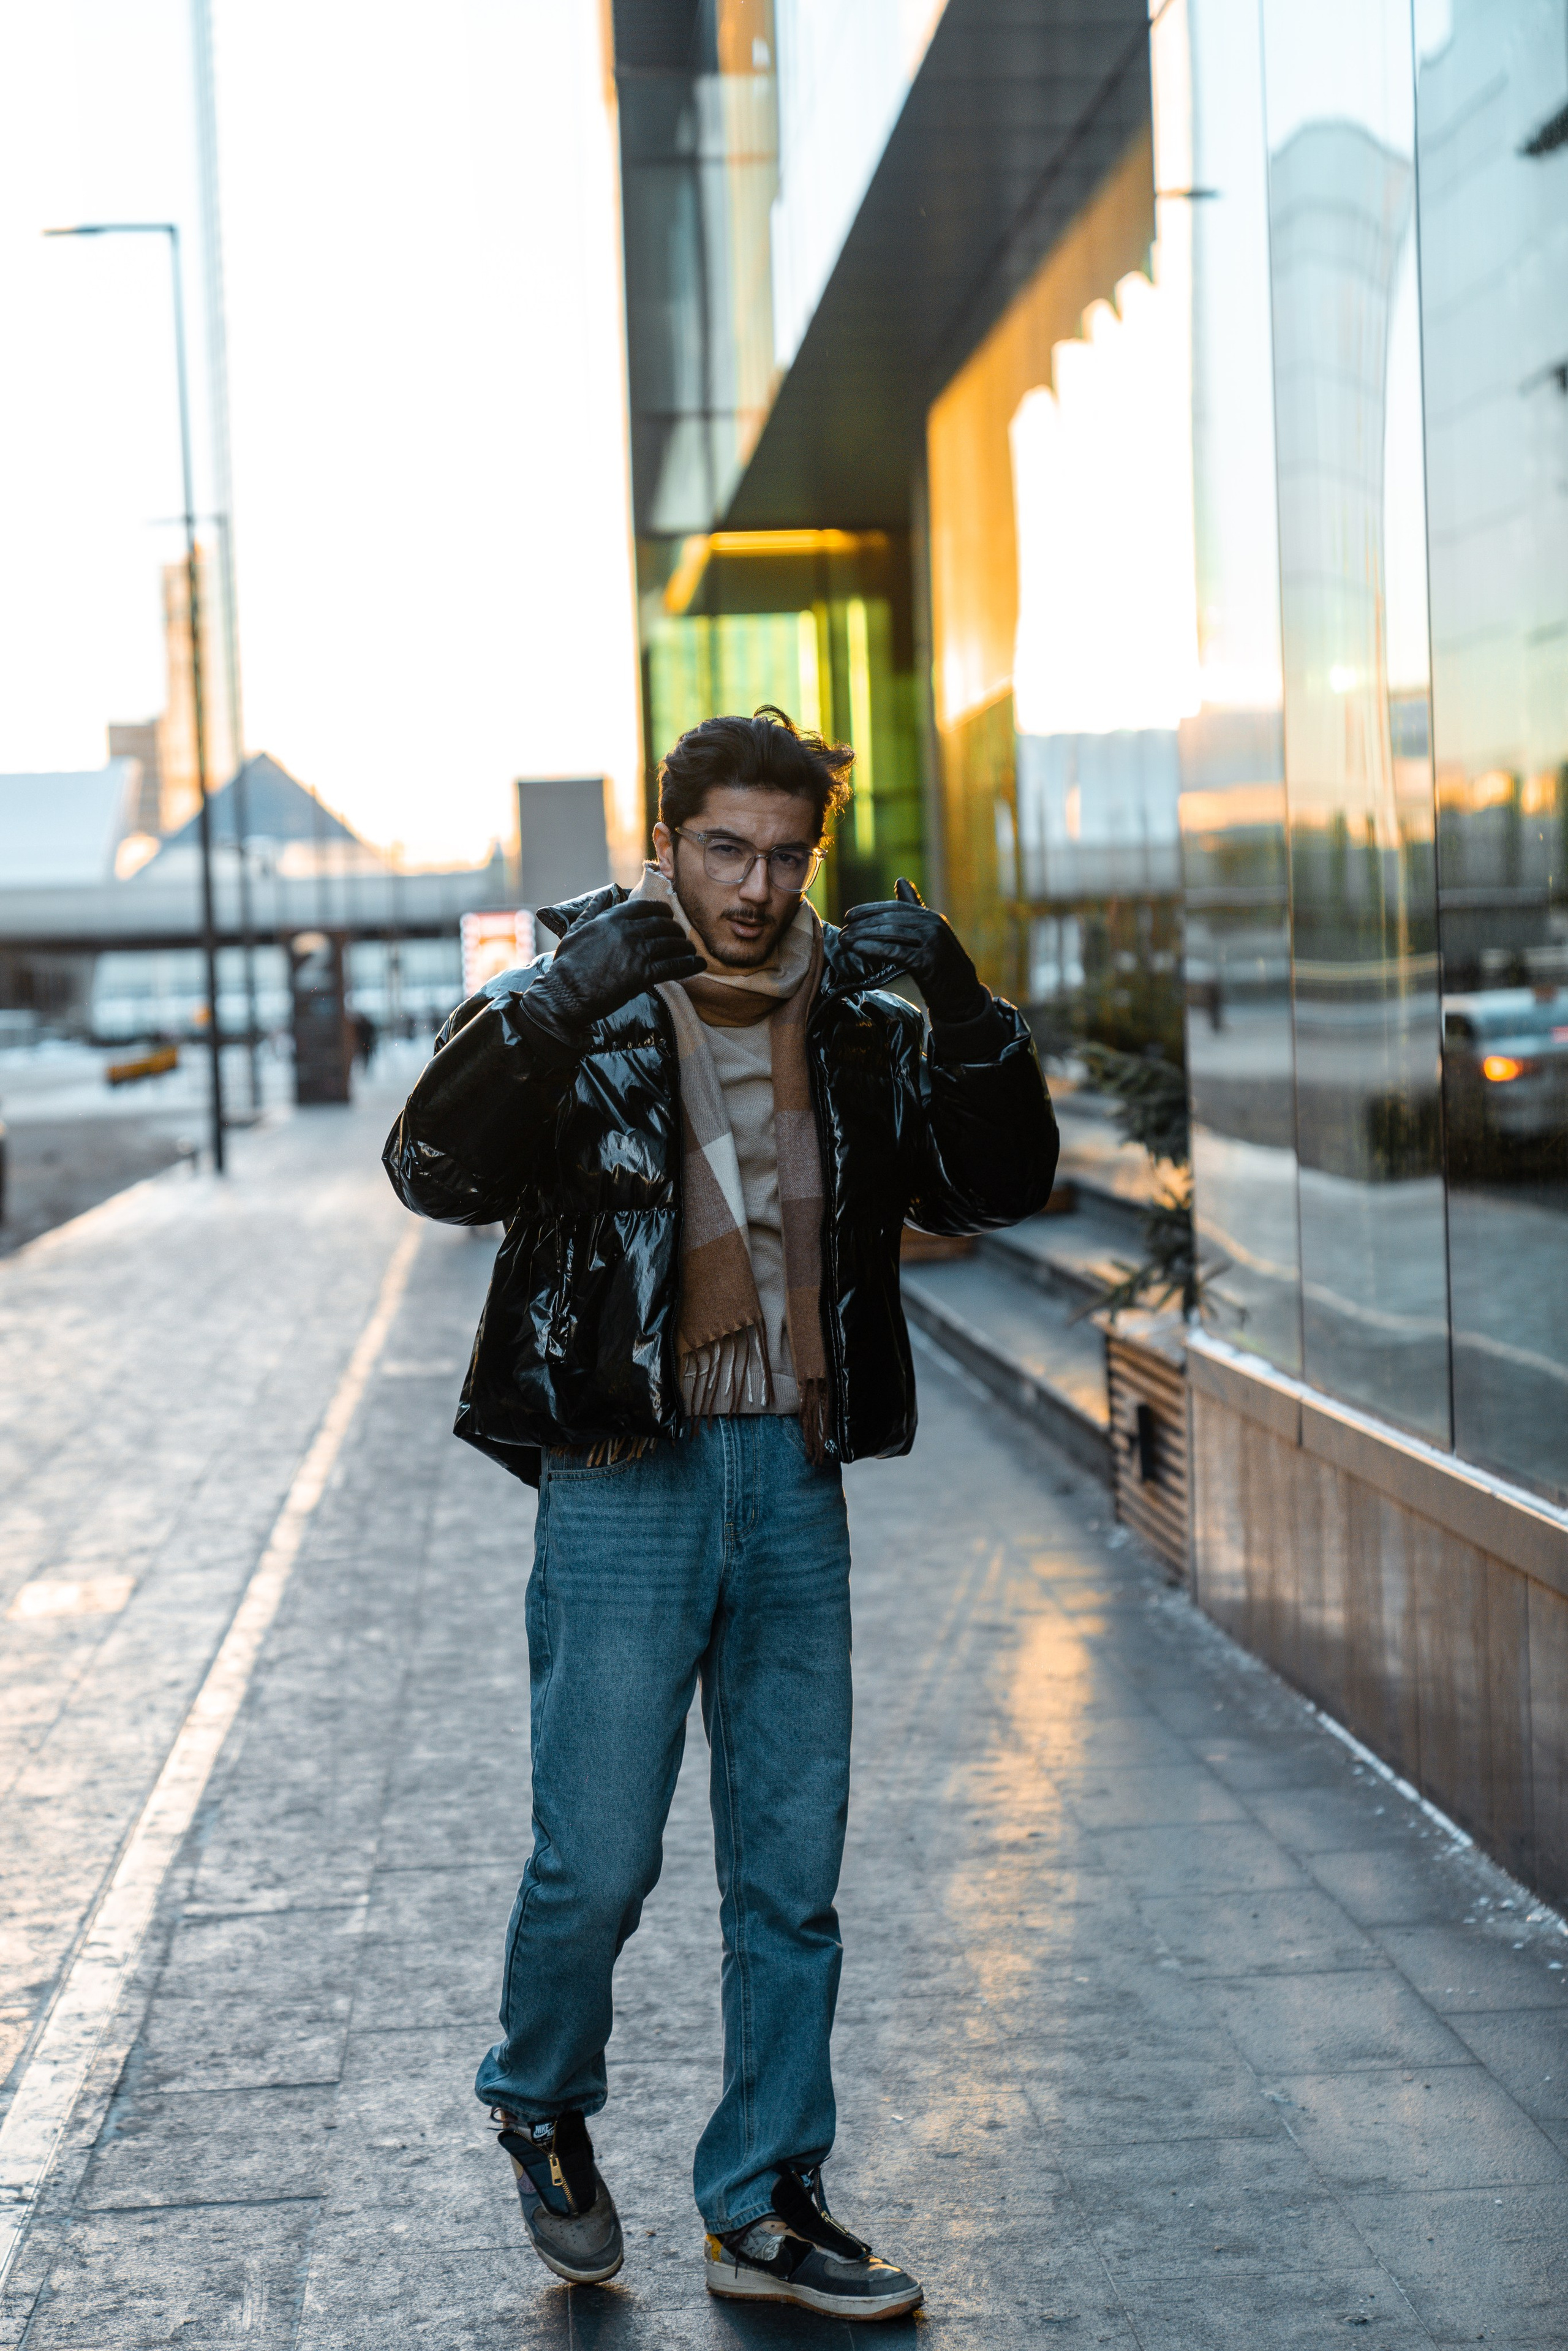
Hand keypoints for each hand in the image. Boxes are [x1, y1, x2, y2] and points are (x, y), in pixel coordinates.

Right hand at [520, 898, 703, 1048]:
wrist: (565, 994)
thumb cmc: (567, 965)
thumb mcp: (575, 931)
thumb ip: (592, 911)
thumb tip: (603, 895)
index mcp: (611, 919)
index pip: (645, 907)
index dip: (661, 910)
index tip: (668, 915)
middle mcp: (627, 931)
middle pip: (663, 925)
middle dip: (676, 929)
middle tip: (681, 936)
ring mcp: (637, 952)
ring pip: (671, 944)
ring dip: (684, 947)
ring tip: (691, 951)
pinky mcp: (643, 975)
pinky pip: (674, 966)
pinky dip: (690, 965)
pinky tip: (699, 964)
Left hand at [838, 878, 988, 1023]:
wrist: (962, 994)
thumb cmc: (941, 965)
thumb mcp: (929, 935)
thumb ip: (914, 910)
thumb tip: (900, 880)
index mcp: (931, 918)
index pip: (896, 908)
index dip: (870, 910)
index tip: (849, 916)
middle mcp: (933, 926)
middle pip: (891, 920)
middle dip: (863, 925)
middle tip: (843, 931)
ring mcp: (932, 943)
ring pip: (891, 934)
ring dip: (864, 936)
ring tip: (845, 941)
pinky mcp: (928, 962)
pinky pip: (896, 952)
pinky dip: (875, 949)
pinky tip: (859, 950)